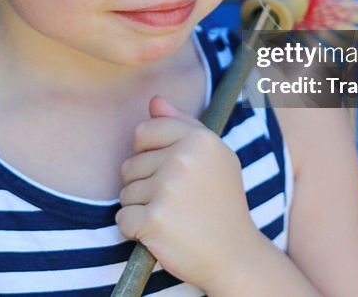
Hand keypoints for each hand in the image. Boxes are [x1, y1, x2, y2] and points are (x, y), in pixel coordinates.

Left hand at [115, 95, 264, 290]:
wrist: (235, 255)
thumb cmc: (220, 203)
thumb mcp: (213, 157)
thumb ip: (182, 125)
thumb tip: (154, 100)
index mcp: (200, 139)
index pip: (144, 131)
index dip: (150, 155)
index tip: (173, 173)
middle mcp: (184, 158)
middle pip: (130, 164)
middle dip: (145, 185)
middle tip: (177, 201)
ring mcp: (168, 189)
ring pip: (125, 192)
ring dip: (141, 208)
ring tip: (173, 216)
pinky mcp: (154, 220)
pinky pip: (122, 218)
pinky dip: (135, 230)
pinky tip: (161, 233)